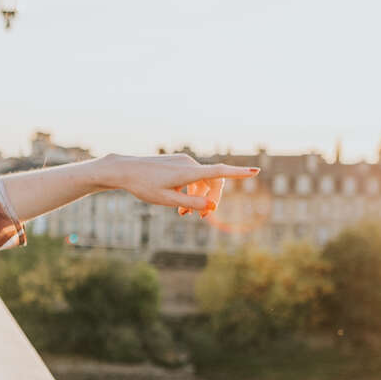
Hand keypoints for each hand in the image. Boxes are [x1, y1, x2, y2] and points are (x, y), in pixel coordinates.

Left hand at [96, 153, 259, 219]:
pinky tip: (179, 204)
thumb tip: (211, 207)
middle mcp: (189, 163)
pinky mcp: (177, 163)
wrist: (125, 170)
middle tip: (203, 218)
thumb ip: (190, 204)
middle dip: (211, 200)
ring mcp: (183, 161)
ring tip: (184, 215)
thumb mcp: (166, 200)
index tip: (255, 172)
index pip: (219, 172)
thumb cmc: (144, 186)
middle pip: (212, 181)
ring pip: (201, 181)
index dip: (238, 173)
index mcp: (189, 172)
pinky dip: (190, 190)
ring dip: (198, 198)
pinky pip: (192, 177)